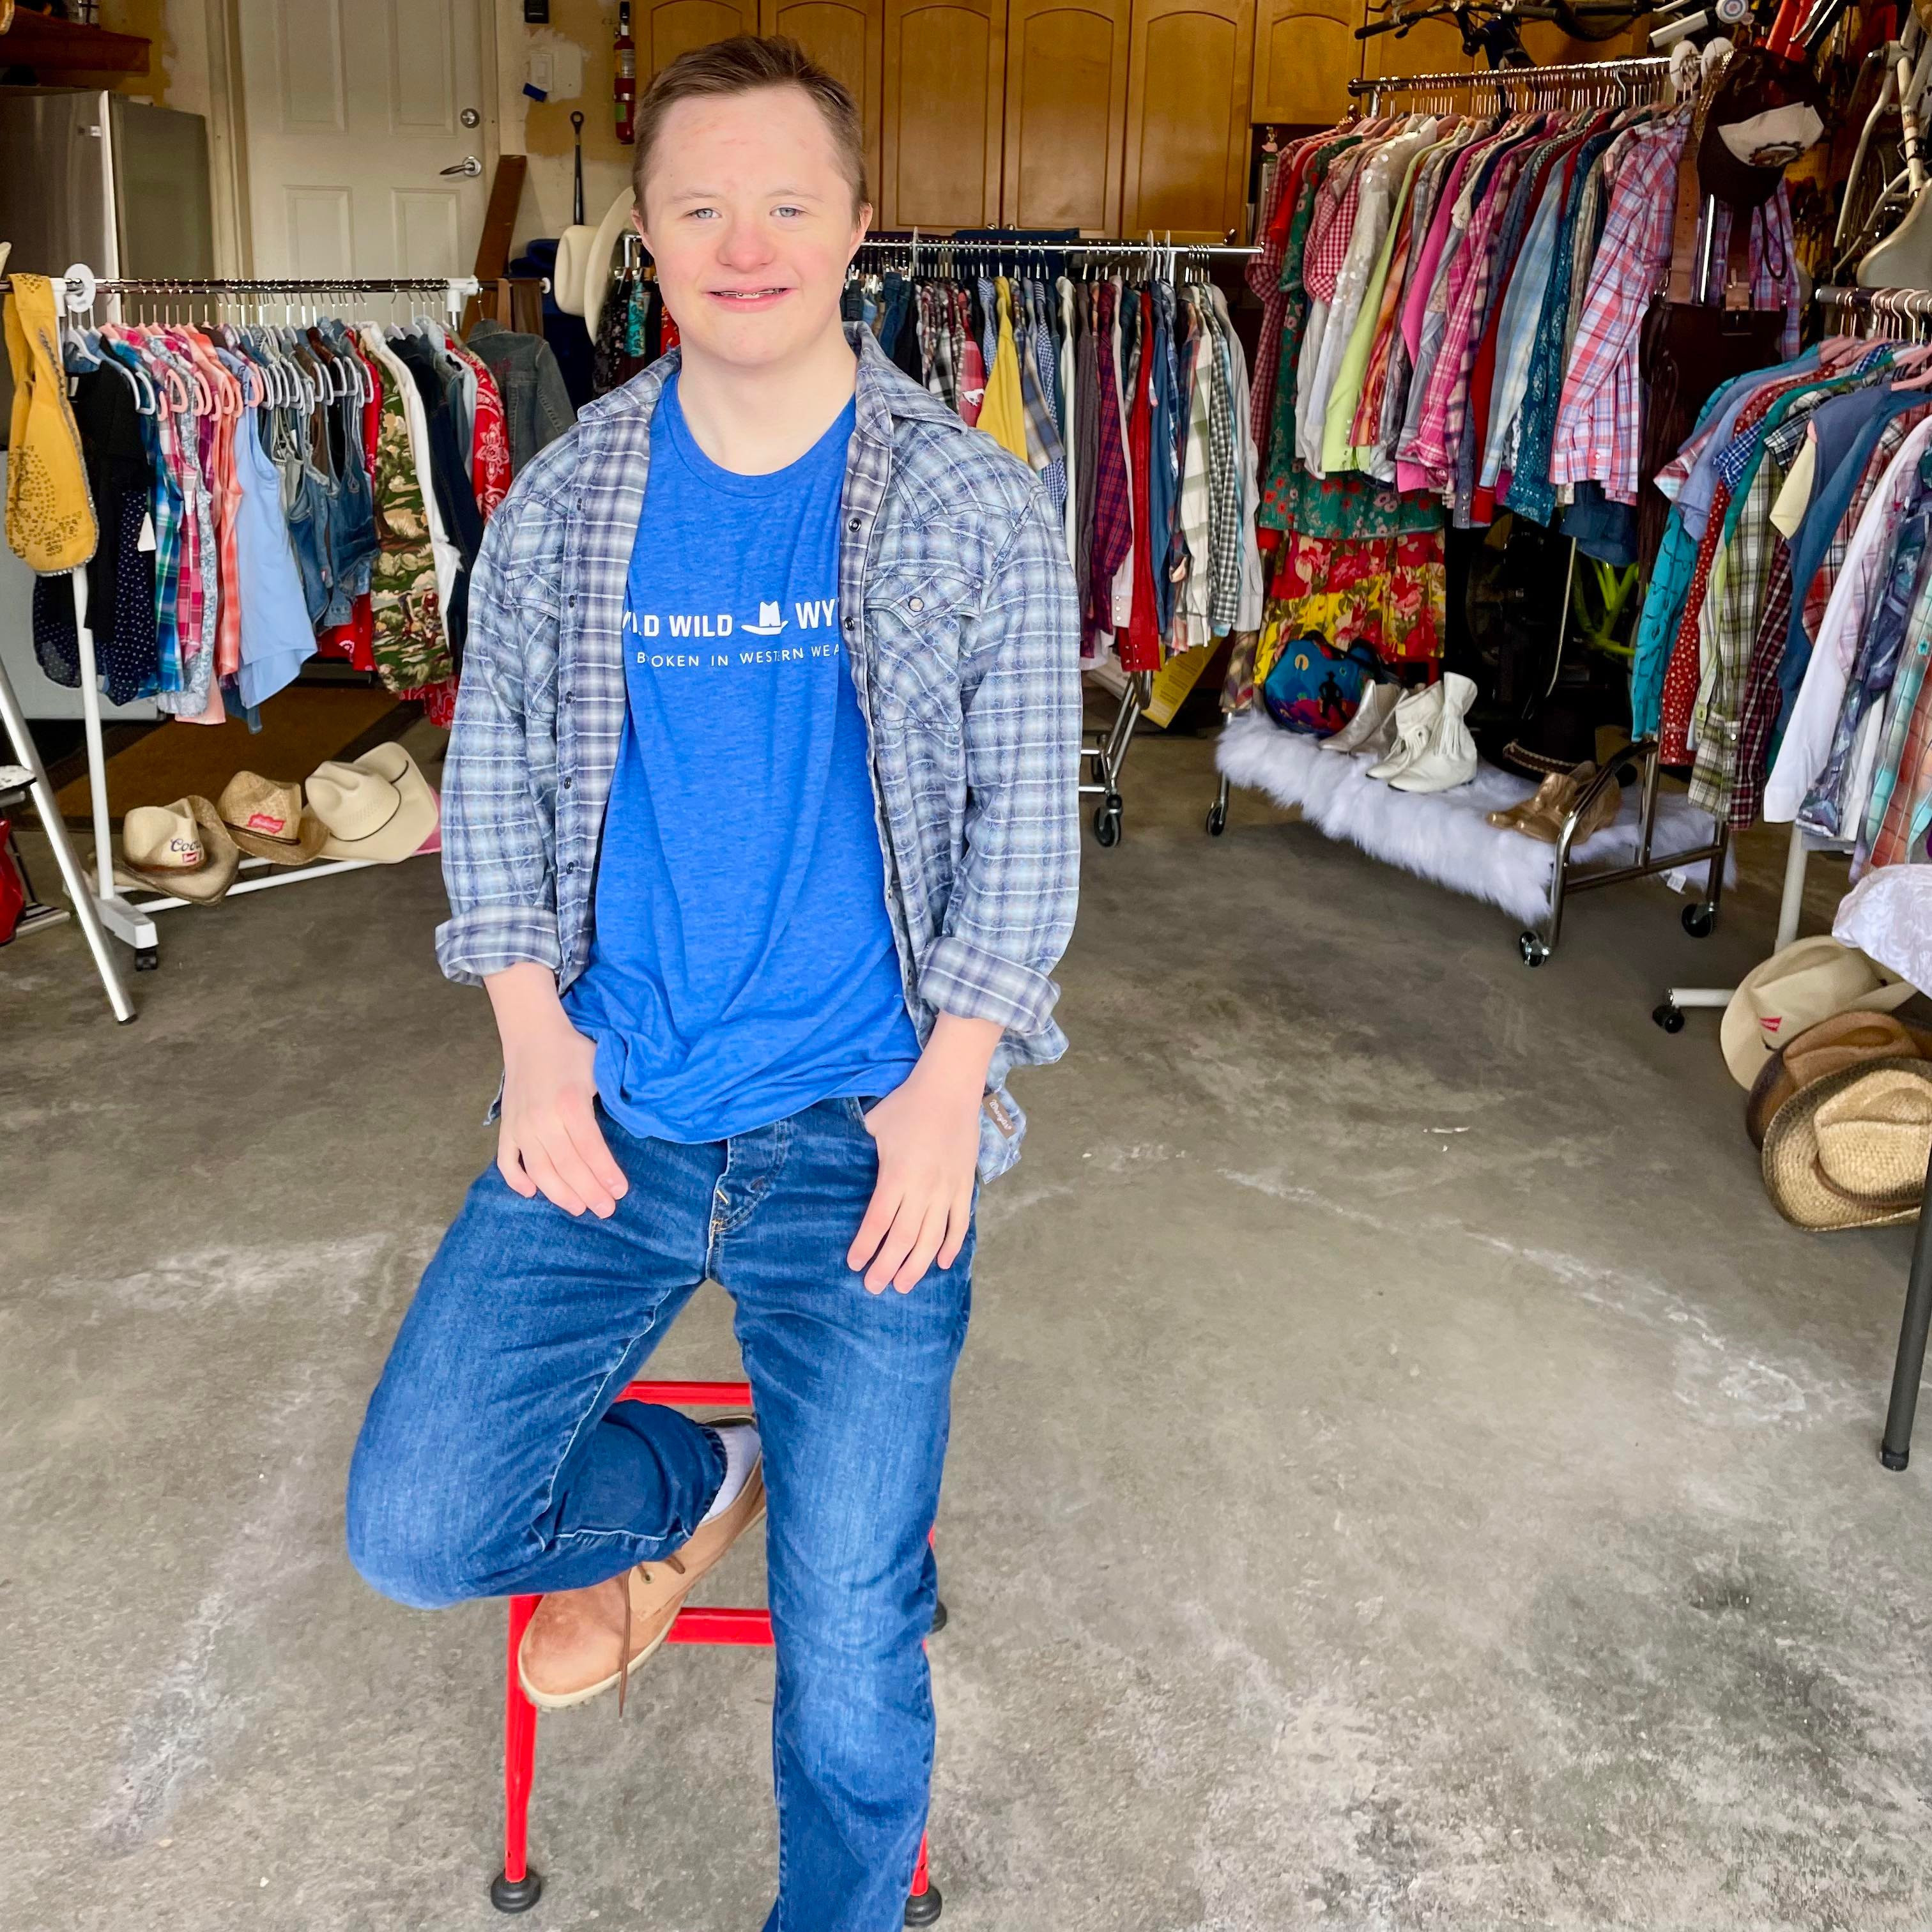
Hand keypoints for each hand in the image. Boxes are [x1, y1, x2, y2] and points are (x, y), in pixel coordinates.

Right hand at [485, 962, 628, 1218]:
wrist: (532, 1035)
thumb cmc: (572, 1052)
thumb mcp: (600, 1070)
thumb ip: (613, 1098)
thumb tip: (637, 1127)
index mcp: (569, 1103)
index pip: (590, 1149)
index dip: (605, 1173)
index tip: (620, 1192)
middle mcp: (542, 1118)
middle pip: (567, 1166)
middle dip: (588, 1191)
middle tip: (606, 1210)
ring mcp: (521, 1125)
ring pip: (539, 1170)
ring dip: (559, 1193)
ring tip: (578, 1208)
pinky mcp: (506, 1127)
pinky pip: (507, 1160)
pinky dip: (516, 1179)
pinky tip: (531, 1193)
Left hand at [847, 1014, 1001, 1293]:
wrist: (950, 1088)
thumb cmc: (906, 1105)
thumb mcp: (873, 1125)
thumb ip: (858, 1153)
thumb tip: (836, 1169)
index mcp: (897, 1174)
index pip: (878, 1220)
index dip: (866, 1246)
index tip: (854, 1264)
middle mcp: (923, 1187)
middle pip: (904, 1238)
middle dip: (888, 1266)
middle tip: (875, 1288)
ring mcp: (948, 1189)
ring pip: (933, 1238)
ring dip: (918, 1265)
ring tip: (903, 1285)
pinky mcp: (965, 1185)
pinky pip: (960, 1223)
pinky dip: (952, 1245)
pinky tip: (942, 1263)